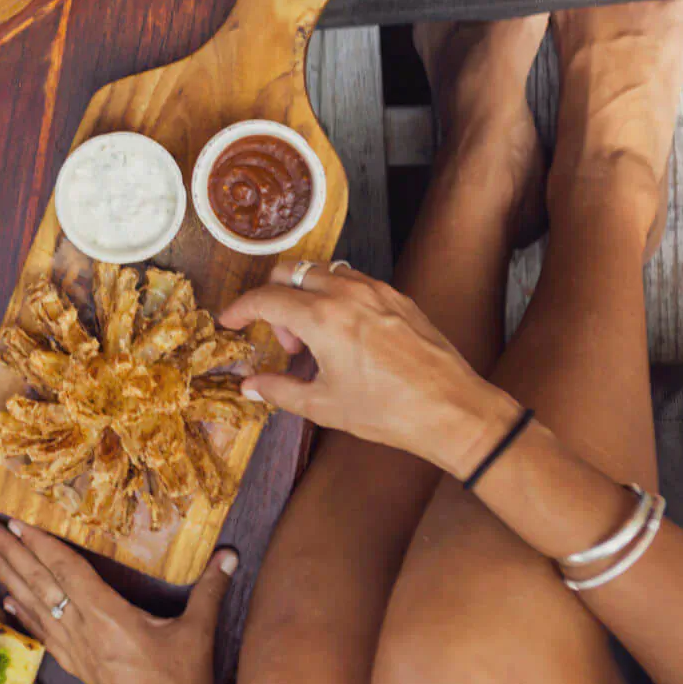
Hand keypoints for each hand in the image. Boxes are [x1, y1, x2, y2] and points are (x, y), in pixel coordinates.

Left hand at [0, 519, 235, 683]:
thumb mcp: (197, 636)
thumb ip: (210, 591)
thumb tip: (230, 554)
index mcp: (108, 616)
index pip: (67, 571)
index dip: (42, 544)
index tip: (16, 521)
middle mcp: (84, 630)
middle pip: (41, 585)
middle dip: (12, 555)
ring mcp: (77, 651)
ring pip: (36, 607)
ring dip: (8, 578)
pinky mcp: (79, 668)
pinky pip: (44, 635)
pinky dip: (23, 615)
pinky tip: (6, 602)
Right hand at [219, 262, 521, 478]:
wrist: (452, 409)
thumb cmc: (389, 411)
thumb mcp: (325, 406)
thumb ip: (281, 390)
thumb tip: (250, 387)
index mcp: (323, 318)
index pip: (266, 298)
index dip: (240, 309)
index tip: (230, 321)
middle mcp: (347, 293)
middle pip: (290, 272)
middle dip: (274, 299)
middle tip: (287, 343)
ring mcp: (375, 290)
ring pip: (322, 272)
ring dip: (306, 296)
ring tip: (317, 341)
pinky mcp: (397, 296)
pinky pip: (353, 280)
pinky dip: (335, 296)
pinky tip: (345, 335)